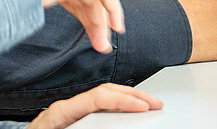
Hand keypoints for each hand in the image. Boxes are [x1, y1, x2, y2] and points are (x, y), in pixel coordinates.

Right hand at [19, 0, 123, 53]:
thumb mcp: (20, 1)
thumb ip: (30, 4)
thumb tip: (15, 23)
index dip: (81, 14)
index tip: (88, 33)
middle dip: (93, 22)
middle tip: (100, 45)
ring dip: (101, 23)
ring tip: (103, 46)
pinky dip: (113, 10)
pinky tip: (116, 27)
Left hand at [28, 84, 162, 128]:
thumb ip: (77, 126)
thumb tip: (102, 114)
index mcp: (60, 113)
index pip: (97, 98)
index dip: (122, 101)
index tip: (142, 108)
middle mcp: (66, 108)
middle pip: (105, 92)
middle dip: (132, 96)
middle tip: (156, 103)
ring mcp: (70, 113)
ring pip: (104, 98)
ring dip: (128, 99)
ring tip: (149, 104)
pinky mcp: (72, 120)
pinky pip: (99, 108)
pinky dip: (118, 107)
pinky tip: (130, 111)